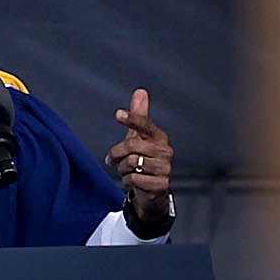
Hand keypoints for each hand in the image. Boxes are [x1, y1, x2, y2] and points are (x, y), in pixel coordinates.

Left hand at [106, 90, 173, 231]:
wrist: (152, 188)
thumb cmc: (144, 158)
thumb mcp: (139, 137)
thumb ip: (139, 116)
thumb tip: (141, 91)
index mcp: (159, 137)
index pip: (145, 125)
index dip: (132, 119)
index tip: (118, 114)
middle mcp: (165, 151)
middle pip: (131, 145)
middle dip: (117, 153)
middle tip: (113, 159)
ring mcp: (165, 168)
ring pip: (130, 163)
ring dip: (122, 169)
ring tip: (128, 170)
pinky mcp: (161, 185)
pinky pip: (133, 179)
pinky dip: (127, 181)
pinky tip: (134, 181)